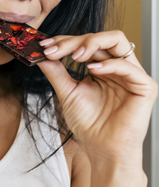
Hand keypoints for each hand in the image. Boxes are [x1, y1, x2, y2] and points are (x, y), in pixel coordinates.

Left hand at [37, 31, 156, 167]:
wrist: (102, 149)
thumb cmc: (89, 124)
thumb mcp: (67, 92)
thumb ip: (56, 72)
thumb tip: (41, 54)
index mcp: (102, 67)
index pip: (86, 43)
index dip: (65, 41)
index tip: (44, 46)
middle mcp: (118, 67)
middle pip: (101, 37)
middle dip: (75, 40)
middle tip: (55, 49)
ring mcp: (133, 75)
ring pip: (116, 41)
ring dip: (91, 44)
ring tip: (74, 56)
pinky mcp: (145, 86)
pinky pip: (128, 66)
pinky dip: (108, 64)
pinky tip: (92, 70)